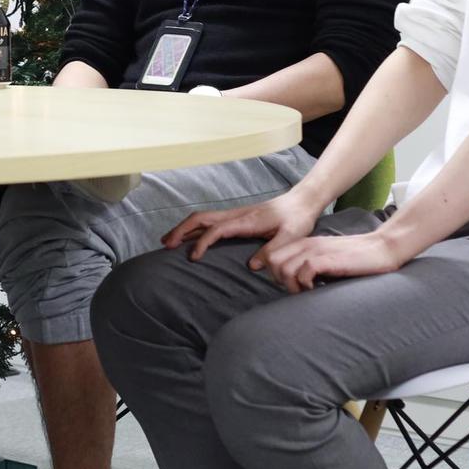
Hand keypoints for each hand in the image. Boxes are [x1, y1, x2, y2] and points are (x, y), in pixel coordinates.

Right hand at [162, 189, 317, 263]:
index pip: (216, 230)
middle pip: (201, 218)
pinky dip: (194, 227)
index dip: (202, 243)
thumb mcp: (290, 238)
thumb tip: (251, 266)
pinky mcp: (236, 217)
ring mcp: (235, 214)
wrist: (302, 203)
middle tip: (166, 246)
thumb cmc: (297, 220)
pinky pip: (209, 221)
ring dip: (184, 228)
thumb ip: (272, 251)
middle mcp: (236, 215)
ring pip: (202, 217)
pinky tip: (189, 238)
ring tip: (168, 241)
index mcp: (246, 220)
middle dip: (181, 230)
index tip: (193, 258)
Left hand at [261, 229, 403, 292]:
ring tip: (306, 291)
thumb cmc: (355, 259)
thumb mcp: (326, 260)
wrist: (381, 249)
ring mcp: (317, 250)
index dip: (274, 273)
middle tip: (297, 289)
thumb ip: (308, 266)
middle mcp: (307, 244)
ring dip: (292, 285)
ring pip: (284, 267)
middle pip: (272, 260)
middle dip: (279, 280)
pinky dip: (305, 284)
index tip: (289, 285)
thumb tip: (293, 284)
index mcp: (304, 243)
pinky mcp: (329, 258)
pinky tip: (316, 289)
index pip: (271, 255)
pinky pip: (304, 271)